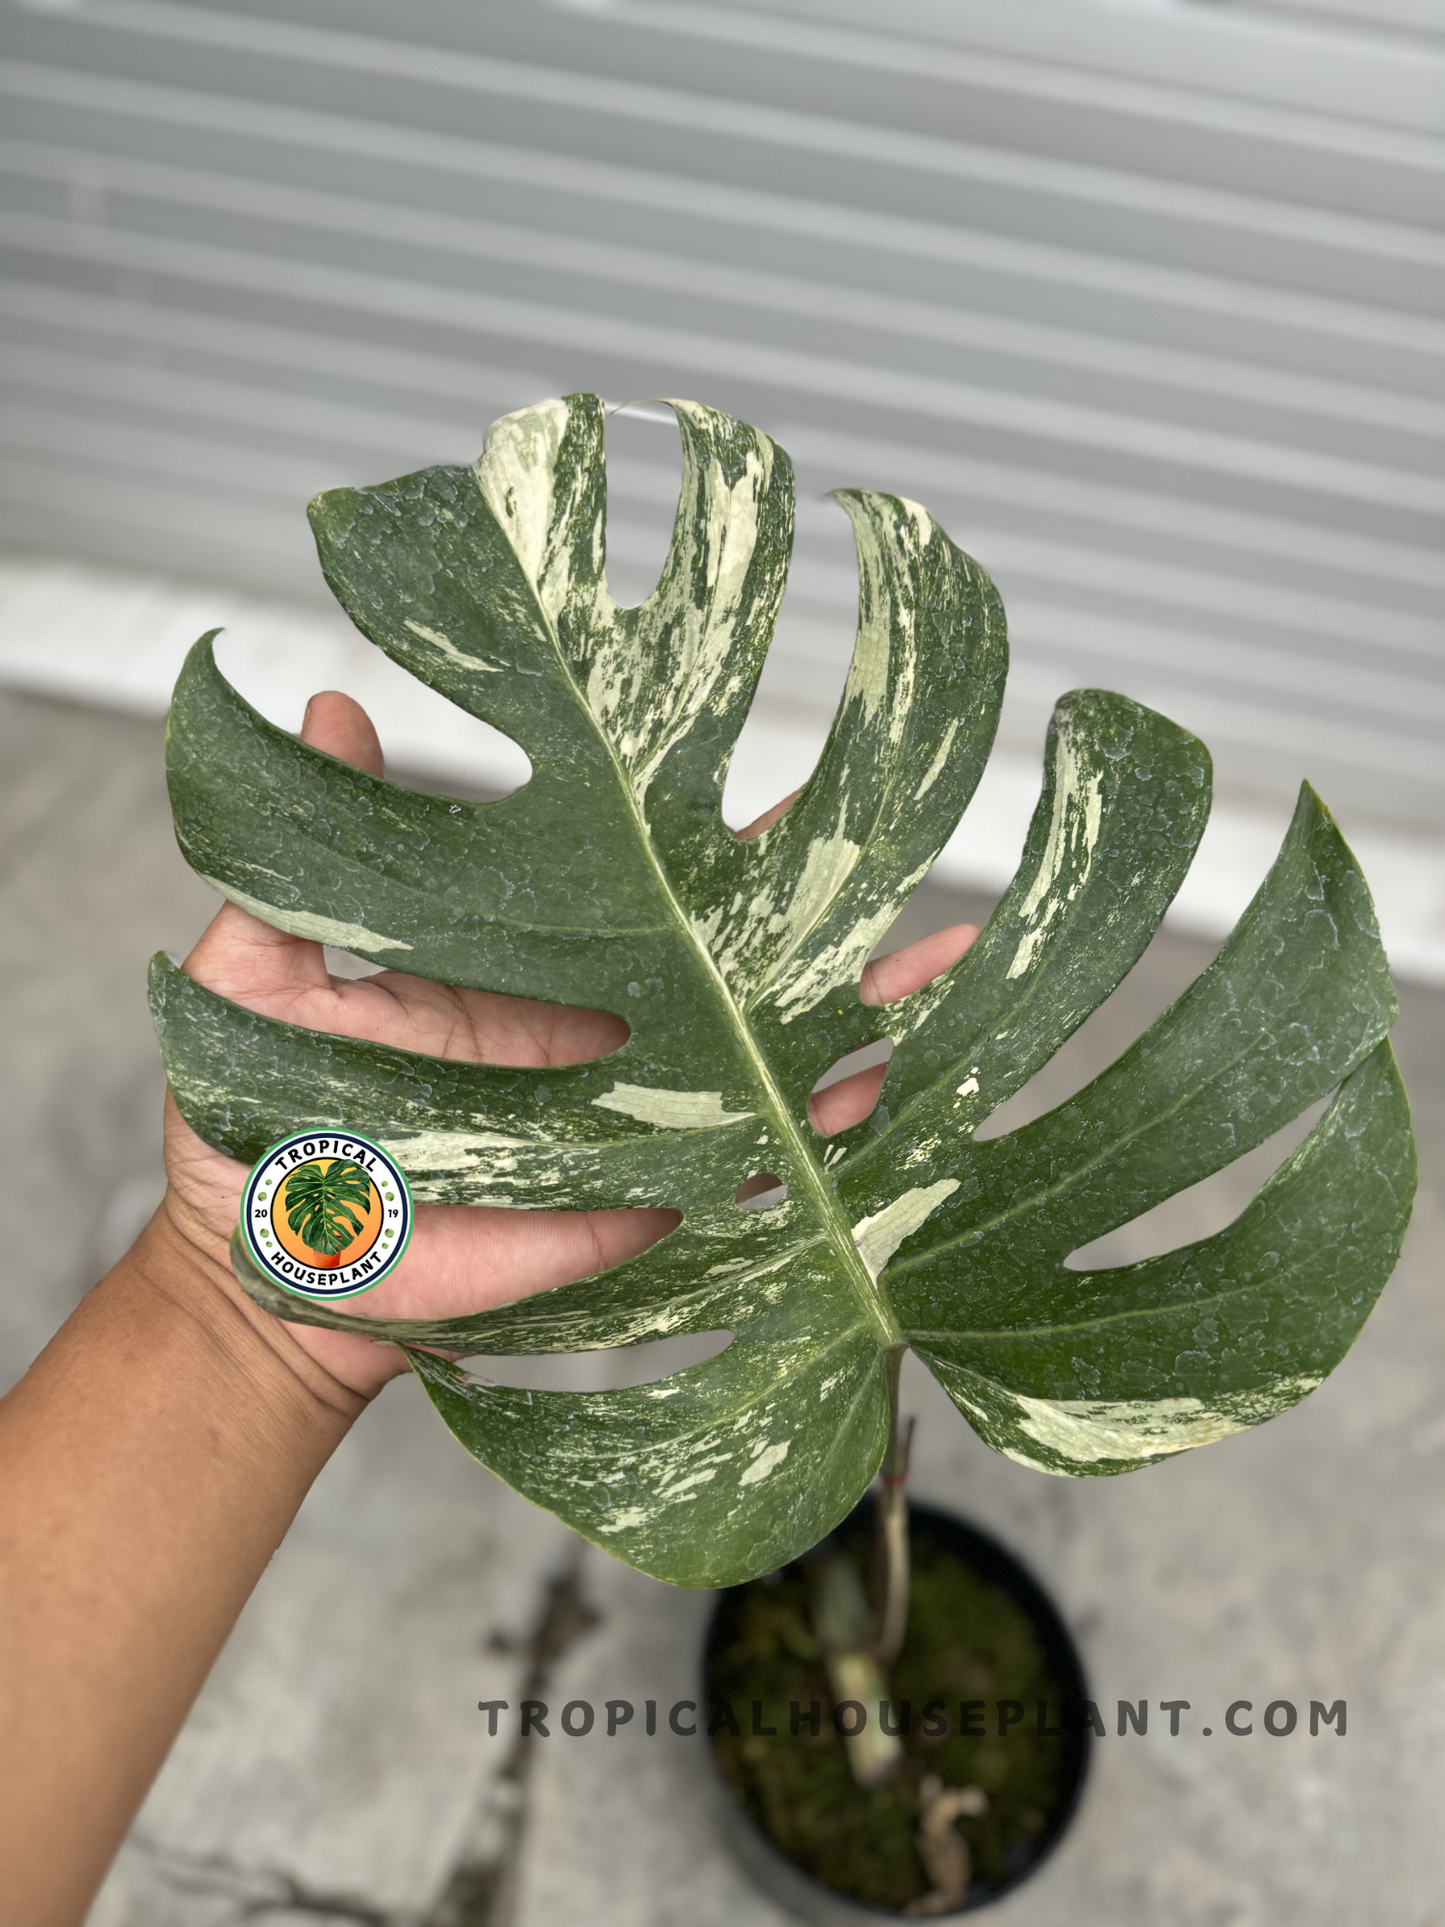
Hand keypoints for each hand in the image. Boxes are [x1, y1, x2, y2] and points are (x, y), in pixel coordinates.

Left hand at [159, 693, 976, 1396]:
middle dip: (834, 933)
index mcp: (535, 972)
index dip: (726, 849)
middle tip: (924, 883)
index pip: (646, 895)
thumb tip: (331, 706)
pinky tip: (902, 1117)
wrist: (261, 1279)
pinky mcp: (635, 1219)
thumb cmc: (250, 1125)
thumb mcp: (263, 972)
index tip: (811, 791)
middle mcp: (602, 1043)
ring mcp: (627, 1133)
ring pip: (766, 1073)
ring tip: (948, 983)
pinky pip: (743, 1188)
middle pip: (736, 977)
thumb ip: (311, 856)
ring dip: (861, 1033)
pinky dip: (826, 1157)